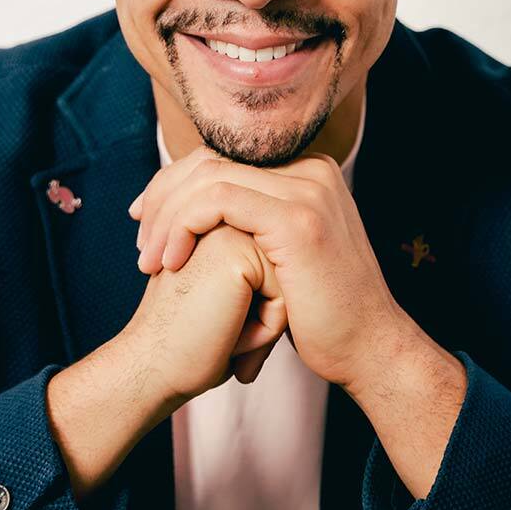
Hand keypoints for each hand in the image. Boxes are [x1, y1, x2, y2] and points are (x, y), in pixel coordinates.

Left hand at [129, 146, 407, 392]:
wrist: (369, 350)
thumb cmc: (322, 315)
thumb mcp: (283, 257)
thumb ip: (254, 226)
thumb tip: (202, 217)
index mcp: (307, 173)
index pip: (222, 158)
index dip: (174, 185)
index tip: (147, 222)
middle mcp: (310, 170)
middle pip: (210, 160)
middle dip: (163, 196)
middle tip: (141, 241)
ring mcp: (306, 190)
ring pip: (207, 176)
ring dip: (166, 217)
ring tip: (150, 260)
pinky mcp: (296, 218)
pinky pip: (218, 200)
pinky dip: (183, 226)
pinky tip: (172, 261)